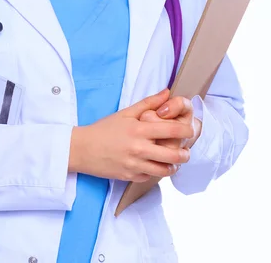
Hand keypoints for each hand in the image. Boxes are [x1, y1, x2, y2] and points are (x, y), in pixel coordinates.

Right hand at [69, 89, 191, 181]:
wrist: (82, 149)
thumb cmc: (103, 129)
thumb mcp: (125, 113)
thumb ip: (148, 103)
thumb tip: (168, 92)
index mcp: (139, 129)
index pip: (173, 130)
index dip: (187, 130)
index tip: (189, 130)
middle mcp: (139, 148)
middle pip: (174, 155)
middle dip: (185, 153)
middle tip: (185, 150)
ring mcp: (135, 165)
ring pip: (165, 170)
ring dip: (173, 166)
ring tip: (172, 161)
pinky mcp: (130, 176)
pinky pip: (150, 177)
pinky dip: (154, 171)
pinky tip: (152, 165)